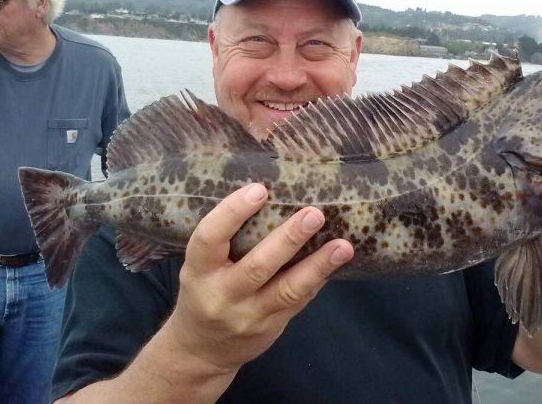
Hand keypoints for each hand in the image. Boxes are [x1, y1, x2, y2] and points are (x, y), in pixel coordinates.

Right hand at [164, 183, 353, 374]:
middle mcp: (221, 295)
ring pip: (287, 290)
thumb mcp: (201, 267)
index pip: (209, 238)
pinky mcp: (271, 327)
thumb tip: (274, 196)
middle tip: (315, 214)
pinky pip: (299, 300)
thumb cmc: (204, 292)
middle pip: (257, 266)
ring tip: (343, 246)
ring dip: (318, 265)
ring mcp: (248, 315)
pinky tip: (337, 261)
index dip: (233, 212)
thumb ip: (227, 240)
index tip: (259, 190)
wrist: (201, 352)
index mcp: (198, 271)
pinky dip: (318, 278)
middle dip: (289, 239)